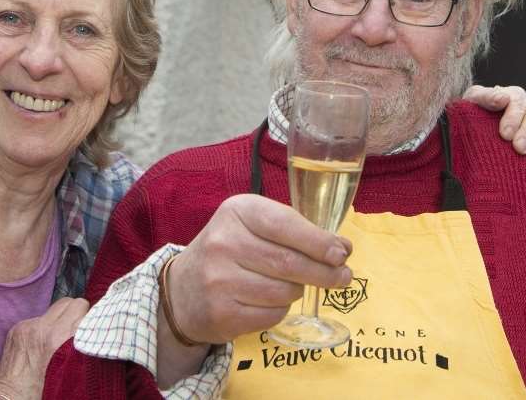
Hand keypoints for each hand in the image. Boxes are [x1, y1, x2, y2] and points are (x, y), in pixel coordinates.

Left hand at [0, 297, 88, 399]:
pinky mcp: (16, 329)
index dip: (86, 316)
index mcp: (58, 337)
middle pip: (68, 302)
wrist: (12, 397)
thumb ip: (81, 341)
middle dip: (74, 313)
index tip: (88, 326)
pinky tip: (40, 343)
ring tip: (57, 337)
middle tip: (75, 329)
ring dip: (58, 319)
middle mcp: (42, 328)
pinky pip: (37, 318)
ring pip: (52, 309)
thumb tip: (91, 325)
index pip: (80, 306)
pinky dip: (42, 327)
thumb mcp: (71, 366)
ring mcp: (27, 326)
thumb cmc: (46, 387)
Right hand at [168, 194, 351, 344]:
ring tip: (293, 285)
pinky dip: (281, 310)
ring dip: (298, 291)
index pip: (285, 225)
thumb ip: (294, 231)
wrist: (182, 290)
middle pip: (289, 262)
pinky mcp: (221, 314)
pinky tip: (271, 301)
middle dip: (324, 272)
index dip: (319, 241)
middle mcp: (224, 243)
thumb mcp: (253, 225)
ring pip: (284, 291)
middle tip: (343, 277)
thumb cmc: (230, 251)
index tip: (343, 252)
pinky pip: (272, 315)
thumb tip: (342, 249)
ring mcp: (219, 280)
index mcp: (236, 211)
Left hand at [463, 84, 525, 160]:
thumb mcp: (471, 104)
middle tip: (519, 149)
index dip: (514, 116)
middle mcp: (525, 106)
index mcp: (507, 96)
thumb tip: (502, 98)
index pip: (516, 99)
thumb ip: (484, 97)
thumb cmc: (470, 119)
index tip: (505, 134)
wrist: (472, 134)